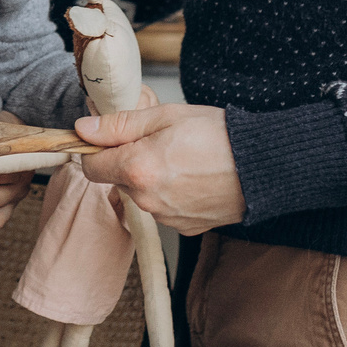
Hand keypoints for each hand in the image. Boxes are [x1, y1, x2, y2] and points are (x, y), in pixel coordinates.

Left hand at [76, 102, 246, 235]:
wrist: (264, 166)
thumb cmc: (218, 135)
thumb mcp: (165, 117)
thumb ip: (119, 125)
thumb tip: (82, 130)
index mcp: (136, 168)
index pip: (90, 167)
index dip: (97, 150)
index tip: (111, 139)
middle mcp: (146, 199)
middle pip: (118, 180)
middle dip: (129, 161)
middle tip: (161, 142)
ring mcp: (166, 218)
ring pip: (142, 195)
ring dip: (152, 179)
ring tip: (184, 160)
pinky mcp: (184, 229)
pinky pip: (165, 209)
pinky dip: (172, 195)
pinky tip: (195, 179)